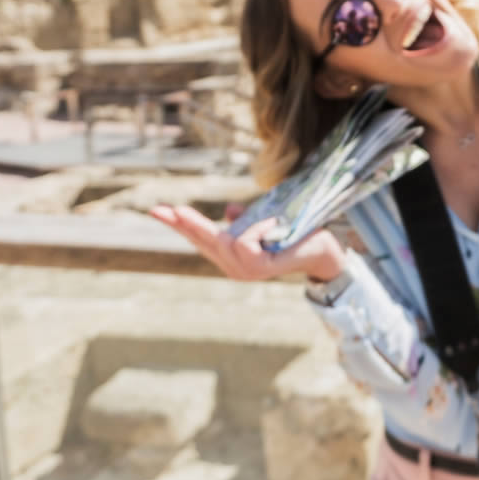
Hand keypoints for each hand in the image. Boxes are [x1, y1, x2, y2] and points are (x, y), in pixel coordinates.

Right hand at [148, 204, 345, 281]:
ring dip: (239, 226)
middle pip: (203, 240)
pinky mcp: (260, 268)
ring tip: (262, 220)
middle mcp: (233, 267)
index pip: (198, 239)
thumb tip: (230, 209)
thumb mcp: (263, 223)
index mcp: (230, 256)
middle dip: (187, 224)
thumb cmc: (293, 235)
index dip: (178, 225)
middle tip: (170, 208)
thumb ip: (244, 221)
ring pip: (225, 242)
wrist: (321, 248)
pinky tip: (272, 225)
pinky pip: (245, 242)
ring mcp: (245, 271)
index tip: (156, 210)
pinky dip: (256, 229)